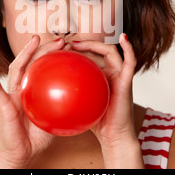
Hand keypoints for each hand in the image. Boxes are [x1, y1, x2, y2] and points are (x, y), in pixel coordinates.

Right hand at [0, 35, 64, 168]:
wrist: (21, 154)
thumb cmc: (35, 138)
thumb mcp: (54, 119)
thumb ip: (61, 107)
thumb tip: (83, 98)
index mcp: (33, 90)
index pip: (43, 68)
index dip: (54, 56)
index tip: (69, 47)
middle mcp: (21, 89)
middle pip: (32, 63)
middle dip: (45, 49)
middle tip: (61, 40)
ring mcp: (11, 95)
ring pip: (16, 69)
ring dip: (24, 53)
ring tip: (34, 40)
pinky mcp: (3, 106)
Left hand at [71, 33, 144, 167]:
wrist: (114, 137)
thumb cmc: (96, 124)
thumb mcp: (78, 106)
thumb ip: (69, 95)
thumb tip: (44, 89)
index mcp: (100, 76)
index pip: (87, 56)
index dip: (74, 50)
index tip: (58, 50)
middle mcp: (110, 72)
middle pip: (96, 51)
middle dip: (81, 44)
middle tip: (63, 45)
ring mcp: (120, 75)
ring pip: (109, 51)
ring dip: (94, 44)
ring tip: (77, 43)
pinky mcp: (127, 80)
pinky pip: (130, 61)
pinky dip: (129, 48)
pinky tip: (123, 37)